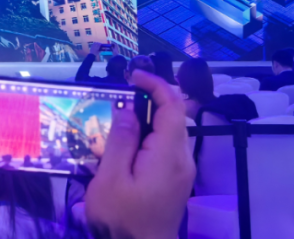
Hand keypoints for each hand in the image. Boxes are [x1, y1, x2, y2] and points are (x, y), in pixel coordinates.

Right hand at [85, 70, 194, 238]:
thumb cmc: (122, 218)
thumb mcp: (111, 178)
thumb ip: (121, 140)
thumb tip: (128, 109)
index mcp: (169, 155)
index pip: (173, 106)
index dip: (155, 83)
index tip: (131, 75)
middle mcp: (183, 159)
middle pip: (174, 116)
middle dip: (149, 98)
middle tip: (118, 93)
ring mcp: (181, 171)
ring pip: (169, 131)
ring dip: (146, 117)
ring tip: (116, 115)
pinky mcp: (175, 180)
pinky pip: (165, 147)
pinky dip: (148, 135)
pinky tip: (125, 142)